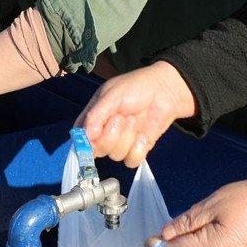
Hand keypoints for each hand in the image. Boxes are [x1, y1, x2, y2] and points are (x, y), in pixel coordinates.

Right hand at [75, 61, 197, 167]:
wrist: (166, 90)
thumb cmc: (137, 87)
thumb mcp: (112, 95)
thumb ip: (96, 115)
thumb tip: (86, 137)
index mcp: (94, 116)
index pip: (80, 136)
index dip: (83, 142)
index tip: (93, 139)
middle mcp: (104, 131)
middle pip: (97, 149)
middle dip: (110, 135)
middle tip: (120, 117)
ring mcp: (121, 141)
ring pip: (115, 155)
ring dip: (127, 137)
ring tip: (135, 119)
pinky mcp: (137, 149)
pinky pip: (131, 160)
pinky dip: (138, 148)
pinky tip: (144, 134)